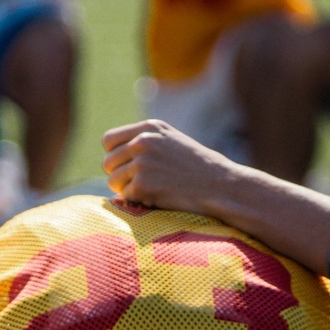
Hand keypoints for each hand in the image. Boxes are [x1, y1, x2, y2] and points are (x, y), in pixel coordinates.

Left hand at [101, 119, 240, 214]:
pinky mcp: (143, 184)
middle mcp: (143, 141)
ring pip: (113, 180)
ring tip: (151, 192)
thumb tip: (111, 160)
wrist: (221, 186)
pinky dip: (138, 202)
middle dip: (120, 175)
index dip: (116, 156)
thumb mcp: (172, 143)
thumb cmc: (199, 169)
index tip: (129, 167)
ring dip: (127, 190)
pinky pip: (125, 196)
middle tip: (142, 184)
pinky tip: (158, 199)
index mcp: (149, 128)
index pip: (109, 140)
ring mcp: (142, 162)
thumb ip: (145, 143)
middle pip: (108, 162)